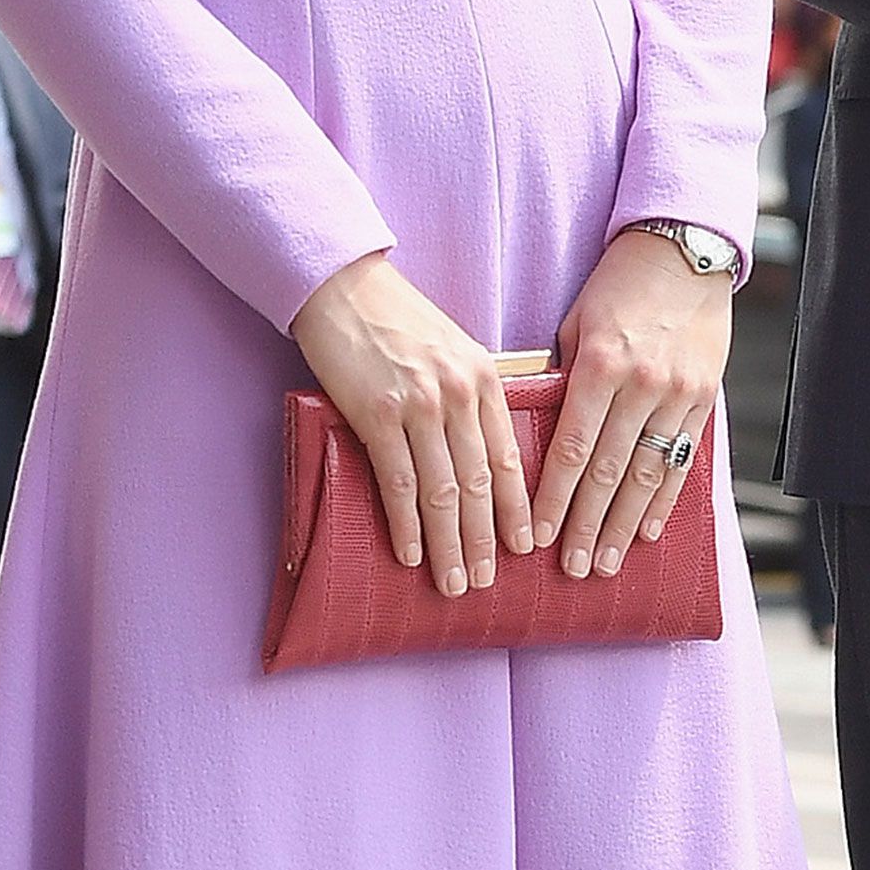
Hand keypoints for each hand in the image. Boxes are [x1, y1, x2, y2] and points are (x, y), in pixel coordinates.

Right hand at [289, 254, 534, 593]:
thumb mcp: (454, 348)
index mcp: (483, 379)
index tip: (524, 546)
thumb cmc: (398, 319)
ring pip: (442, 491)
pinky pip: (398, 482)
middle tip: (487, 582)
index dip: (516, 508)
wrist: (345, 287)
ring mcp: (419, 405)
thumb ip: (473, 394)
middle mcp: (458, 394)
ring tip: (453, 583)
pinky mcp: (377, 414)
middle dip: (485, 539)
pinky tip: (412, 554)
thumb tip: (483, 449)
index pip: (507, 457)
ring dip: (449, 544)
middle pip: (479, 483)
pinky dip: (407, 524)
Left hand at [531, 227, 731, 579]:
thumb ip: (562, 379)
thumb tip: (539, 434)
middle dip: (588, 527)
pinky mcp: (704, 398)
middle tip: (572, 570)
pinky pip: (683, 459)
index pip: (571, 449)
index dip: (554, 500)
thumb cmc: (618, 286)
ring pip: (648, 475)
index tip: (537, 539)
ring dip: (625, 525)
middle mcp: (640, 384)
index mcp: (598, 366)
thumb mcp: (576, 324)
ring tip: (607, 563)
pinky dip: (666, 499)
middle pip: (608, 473)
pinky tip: (651, 531)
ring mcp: (677, 394)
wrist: (683, 252)